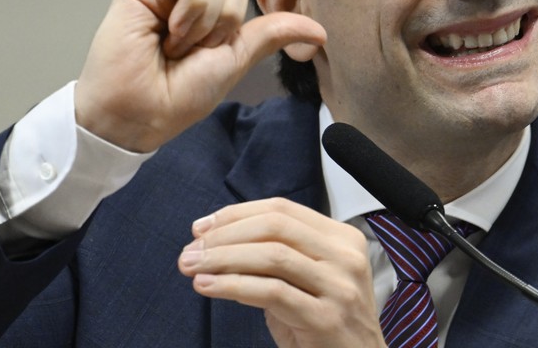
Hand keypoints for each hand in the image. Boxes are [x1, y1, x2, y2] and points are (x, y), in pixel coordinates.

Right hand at [74, 0, 325, 151]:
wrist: (138, 110)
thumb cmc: (179, 94)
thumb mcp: (235, 60)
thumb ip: (271, 35)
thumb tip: (319, 30)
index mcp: (213, 12)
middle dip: (227, 19)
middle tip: (197, 50)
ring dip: (207, 19)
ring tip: (177, 45)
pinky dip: (191, 7)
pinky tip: (169, 32)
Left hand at [178, 198, 386, 347]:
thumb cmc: (327, 326)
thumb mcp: (308, 282)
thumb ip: (277, 258)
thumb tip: (216, 241)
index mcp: (342, 239)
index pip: (282, 210)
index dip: (237, 214)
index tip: (202, 228)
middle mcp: (345, 257)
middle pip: (275, 227)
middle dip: (225, 235)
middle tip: (191, 250)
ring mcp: (339, 287)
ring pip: (271, 255)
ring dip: (222, 258)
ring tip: (191, 267)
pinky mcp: (326, 319)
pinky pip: (271, 292)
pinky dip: (233, 285)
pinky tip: (208, 286)